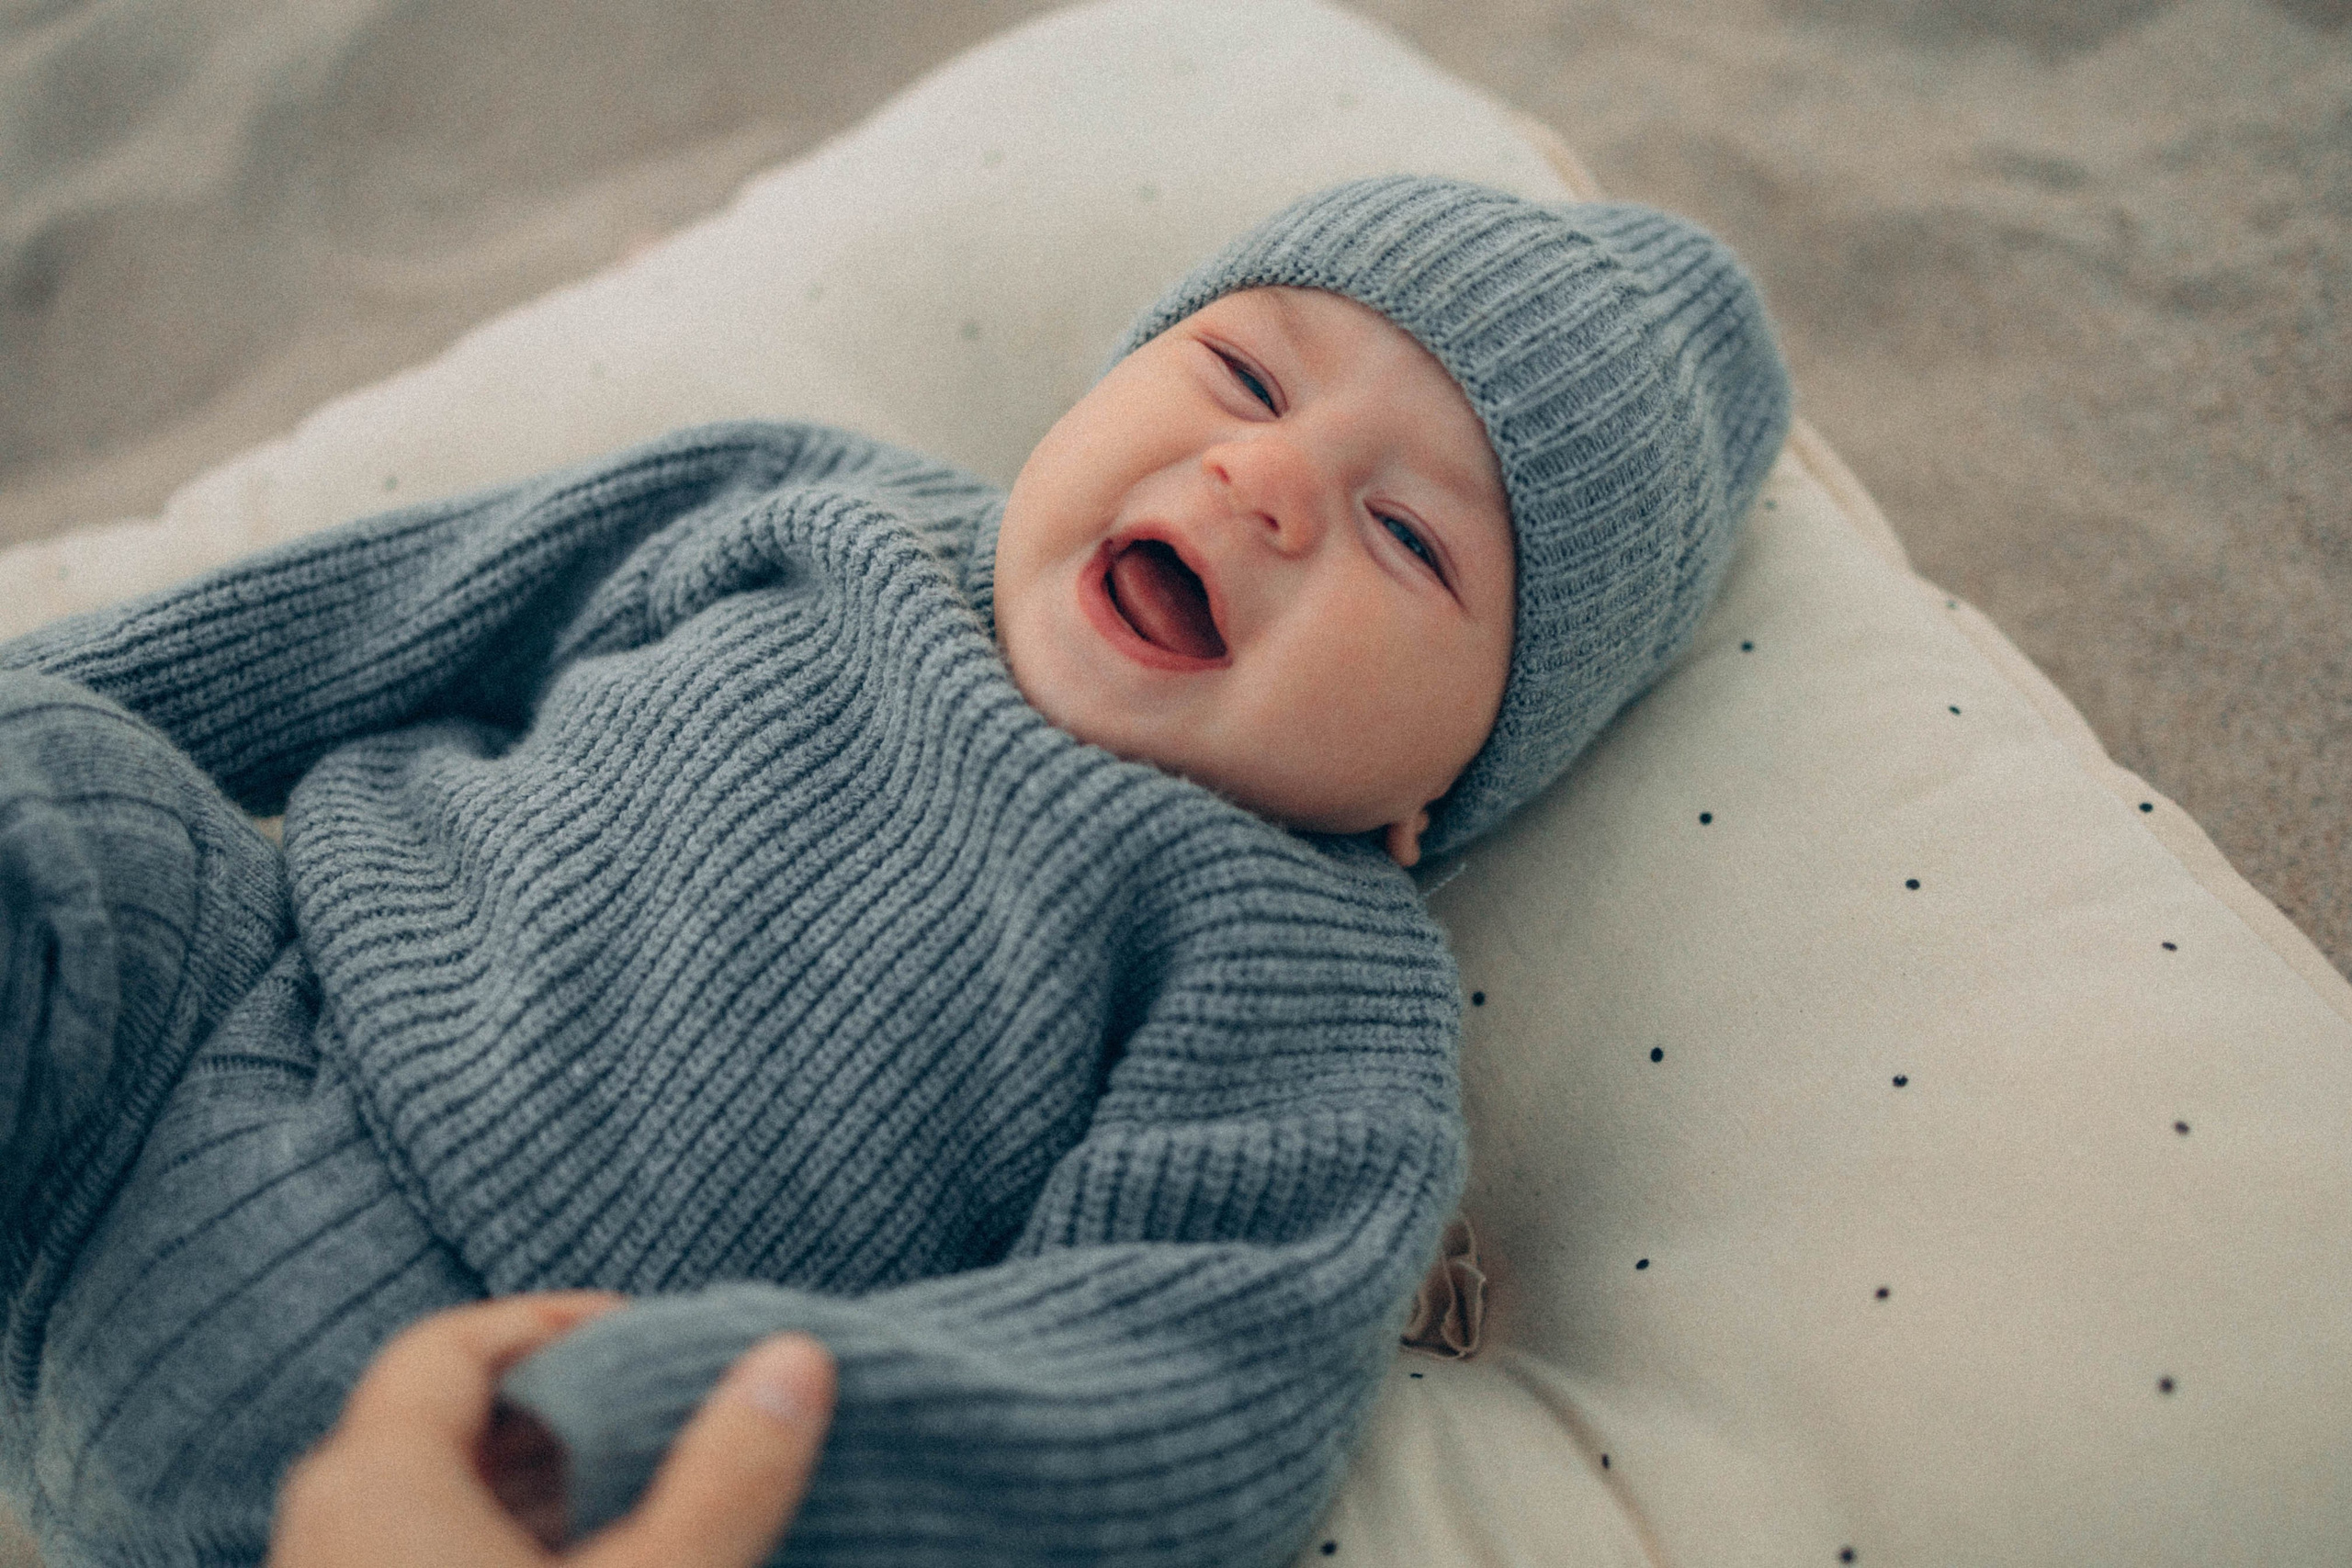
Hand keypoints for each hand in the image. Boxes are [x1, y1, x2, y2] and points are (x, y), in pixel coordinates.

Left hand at [271, 1292, 835, 1567]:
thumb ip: (730, 1474)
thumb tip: (795, 1360)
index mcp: (373, 1483)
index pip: (450, 1344)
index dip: (557, 1323)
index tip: (655, 1338)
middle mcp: (324, 1533)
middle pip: (441, 1421)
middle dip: (568, 1411)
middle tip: (672, 1416)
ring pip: (432, 1506)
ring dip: (543, 1489)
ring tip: (654, 1501)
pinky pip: (422, 1567)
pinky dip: (506, 1553)